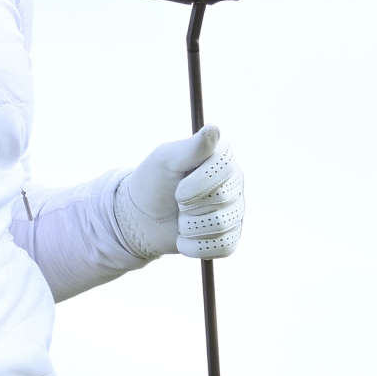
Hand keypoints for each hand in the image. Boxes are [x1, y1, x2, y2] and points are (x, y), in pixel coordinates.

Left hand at [113, 125, 245, 260]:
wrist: (141, 217)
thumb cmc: (153, 182)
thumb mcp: (165, 159)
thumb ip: (191, 147)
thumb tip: (214, 129)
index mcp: (222, 157)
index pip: (224, 169)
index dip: (197, 183)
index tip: (178, 187)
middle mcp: (234, 181)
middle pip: (223, 198)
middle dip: (189, 205)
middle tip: (177, 202)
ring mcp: (235, 210)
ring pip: (221, 224)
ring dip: (190, 226)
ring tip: (180, 220)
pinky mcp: (230, 236)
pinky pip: (223, 247)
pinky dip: (195, 246)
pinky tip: (184, 238)